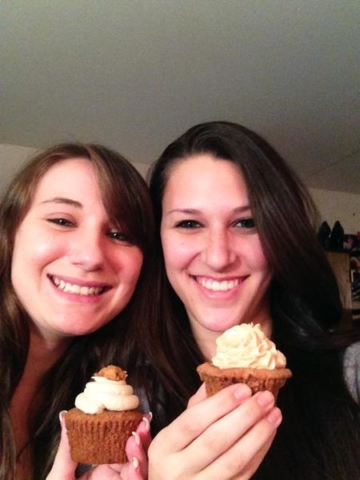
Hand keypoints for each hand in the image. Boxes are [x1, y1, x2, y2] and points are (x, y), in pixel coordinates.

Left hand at [46, 411, 150, 479]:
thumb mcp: (58, 478)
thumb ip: (66, 450)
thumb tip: (65, 417)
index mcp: (103, 469)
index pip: (120, 445)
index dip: (127, 429)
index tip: (132, 413)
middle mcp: (116, 478)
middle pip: (135, 455)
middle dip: (140, 438)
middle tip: (141, 422)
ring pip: (141, 469)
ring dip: (141, 453)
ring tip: (136, 437)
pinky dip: (139, 474)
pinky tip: (135, 463)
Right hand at [148, 383, 280, 479]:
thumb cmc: (175, 460)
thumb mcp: (174, 436)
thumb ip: (196, 408)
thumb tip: (218, 378)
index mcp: (163, 447)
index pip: (193, 421)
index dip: (220, 404)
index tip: (243, 387)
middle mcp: (177, 471)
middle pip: (215, 440)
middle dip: (245, 415)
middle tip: (265, 397)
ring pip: (234, 459)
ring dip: (258, 434)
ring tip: (274, 413)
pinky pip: (244, 473)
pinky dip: (259, 451)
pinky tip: (269, 433)